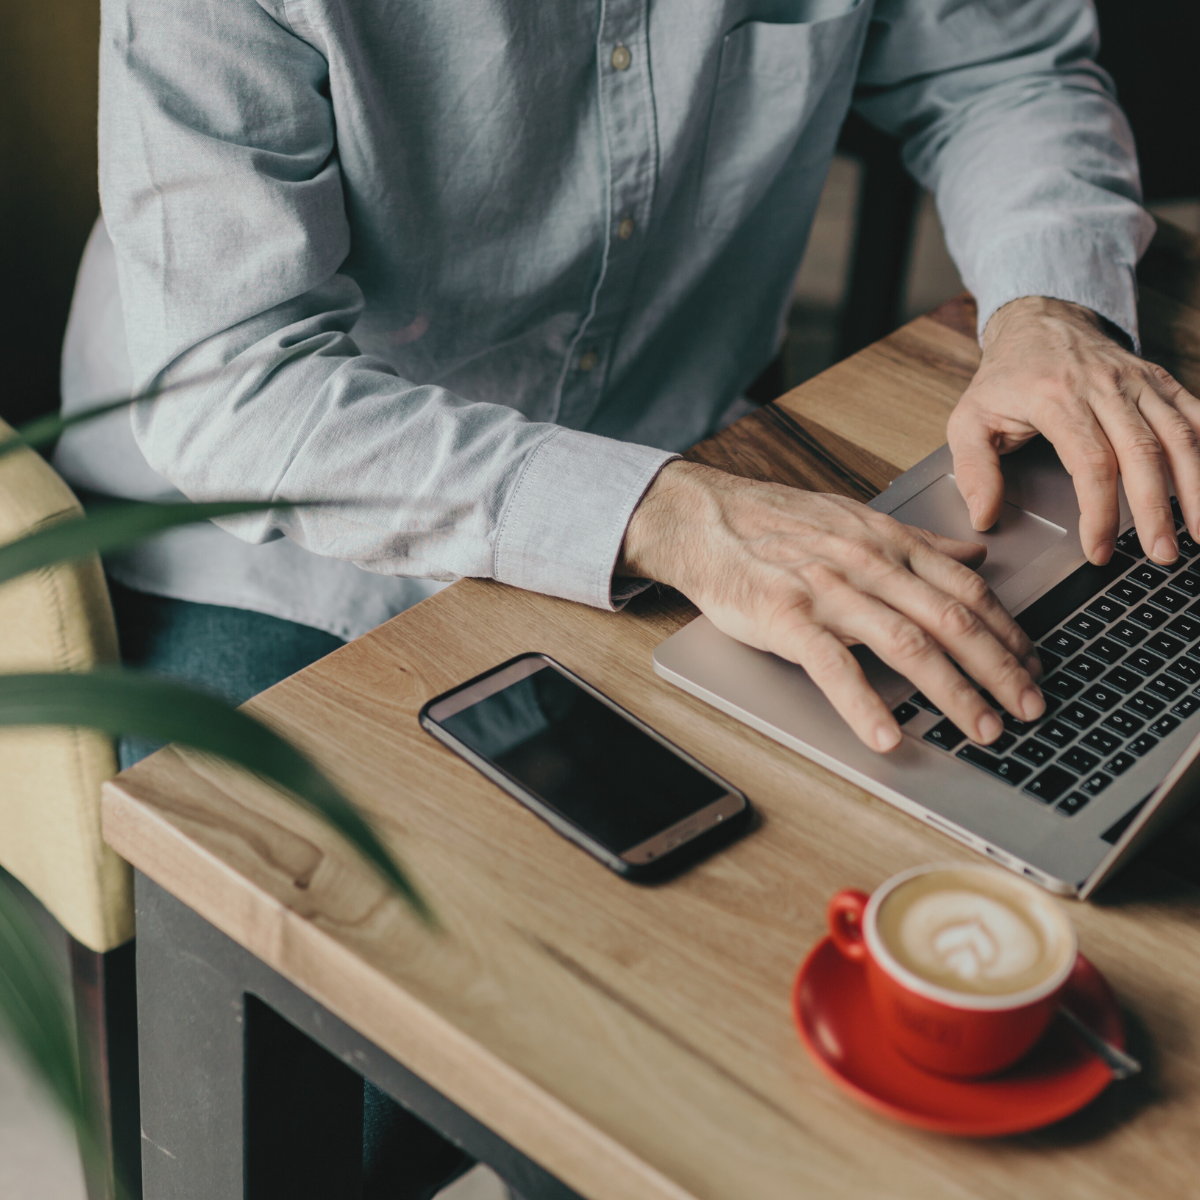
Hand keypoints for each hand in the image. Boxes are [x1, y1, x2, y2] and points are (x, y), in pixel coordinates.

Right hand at [619, 462, 1044, 751]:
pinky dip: (863, 703)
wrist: (705, 518)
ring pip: (907, 643)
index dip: (1007, 631)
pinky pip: (833, 665)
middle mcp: (868, 565)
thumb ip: (917, 543)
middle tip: (1030, 709)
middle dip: (999, 668)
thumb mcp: (856, 520)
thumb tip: (974, 551)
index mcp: (889, 543)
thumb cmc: (775, 523)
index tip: (1033, 665)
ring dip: (953, 690)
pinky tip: (887, 735)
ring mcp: (829, 591)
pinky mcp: (787, 618)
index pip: (966, 588)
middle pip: (951, 619)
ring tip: (981, 728)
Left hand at [949, 296, 1199, 564]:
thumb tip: (984, 517)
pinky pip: (1195, 414)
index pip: (1091, 463)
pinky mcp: (1159, 380)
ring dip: (1196, 487)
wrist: (1039, 321)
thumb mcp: (968, 419)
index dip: (1099, 512)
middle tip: (1161, 554)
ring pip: (1179, 435)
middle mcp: (1105, 387)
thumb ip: (973, 469)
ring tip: (1198, 534)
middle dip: (1156, 510)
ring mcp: (1138, 382)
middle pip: (1143, 454)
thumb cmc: (1005, 378)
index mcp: (1058, 398)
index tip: (1099, 550)